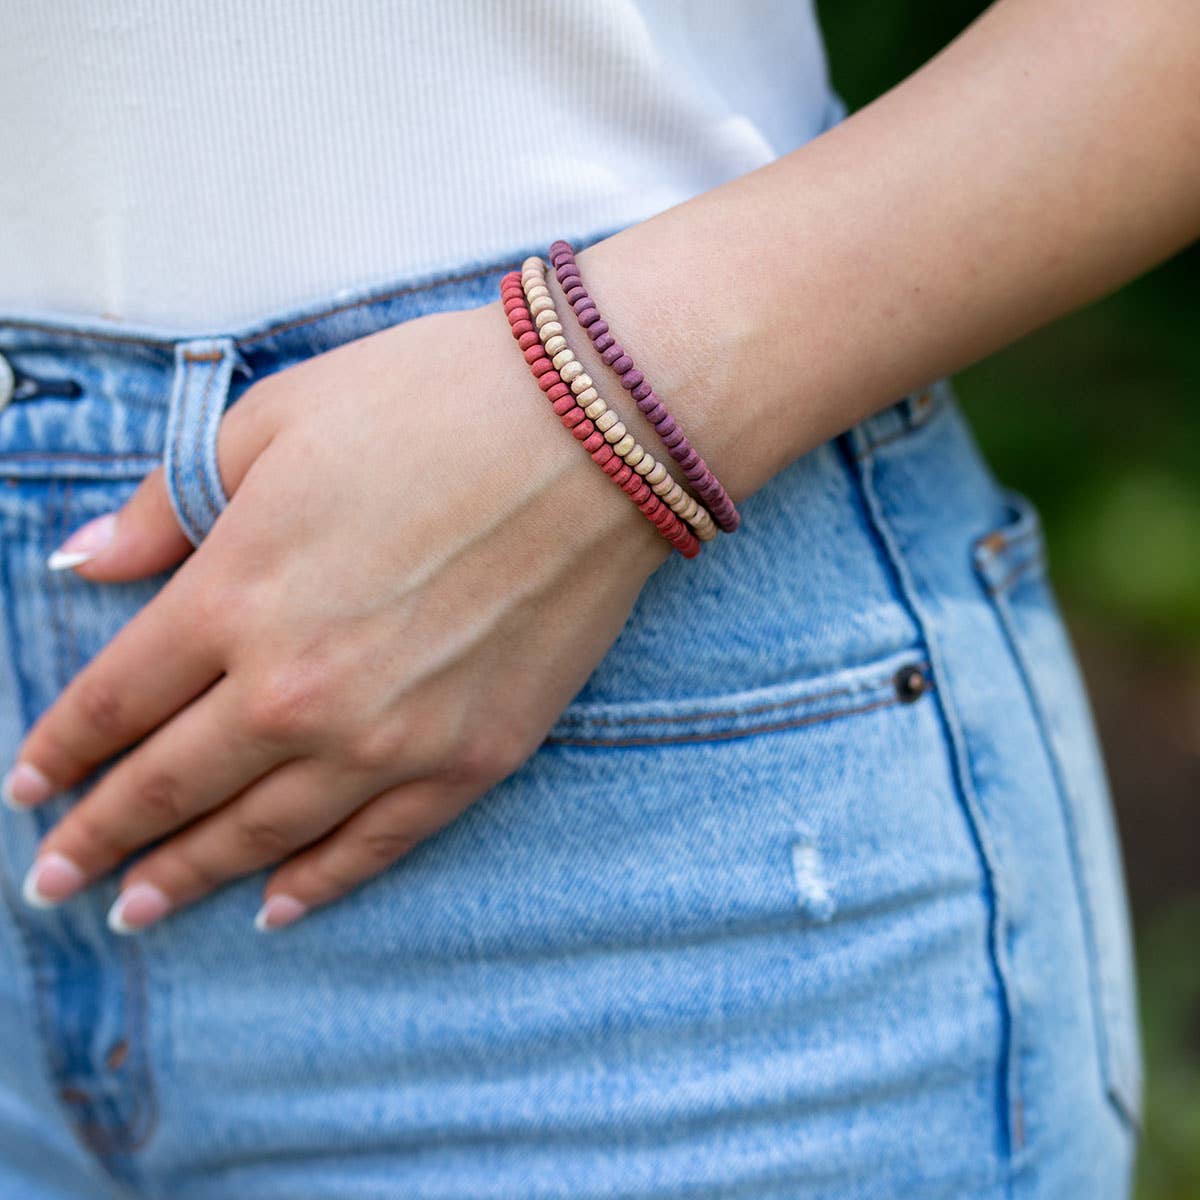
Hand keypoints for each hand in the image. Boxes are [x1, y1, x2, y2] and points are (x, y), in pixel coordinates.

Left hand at [4, 297, 673, 931]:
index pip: (116, 699)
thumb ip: (167, 505)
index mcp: (234, 596)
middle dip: (101, 835)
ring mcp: (389, 738)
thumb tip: (84, 558)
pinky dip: (318, 881)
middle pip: (171, 784)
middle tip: (55, 880)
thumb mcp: (275, 422)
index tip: (28, 786)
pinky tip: (276, 906)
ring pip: (262, 832)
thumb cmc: (432, 404)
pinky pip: (376, 844)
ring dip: (188, 875)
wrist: (594, 434)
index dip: (61, 749)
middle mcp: (296, 690)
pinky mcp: (470, 759)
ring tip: (138, 909)